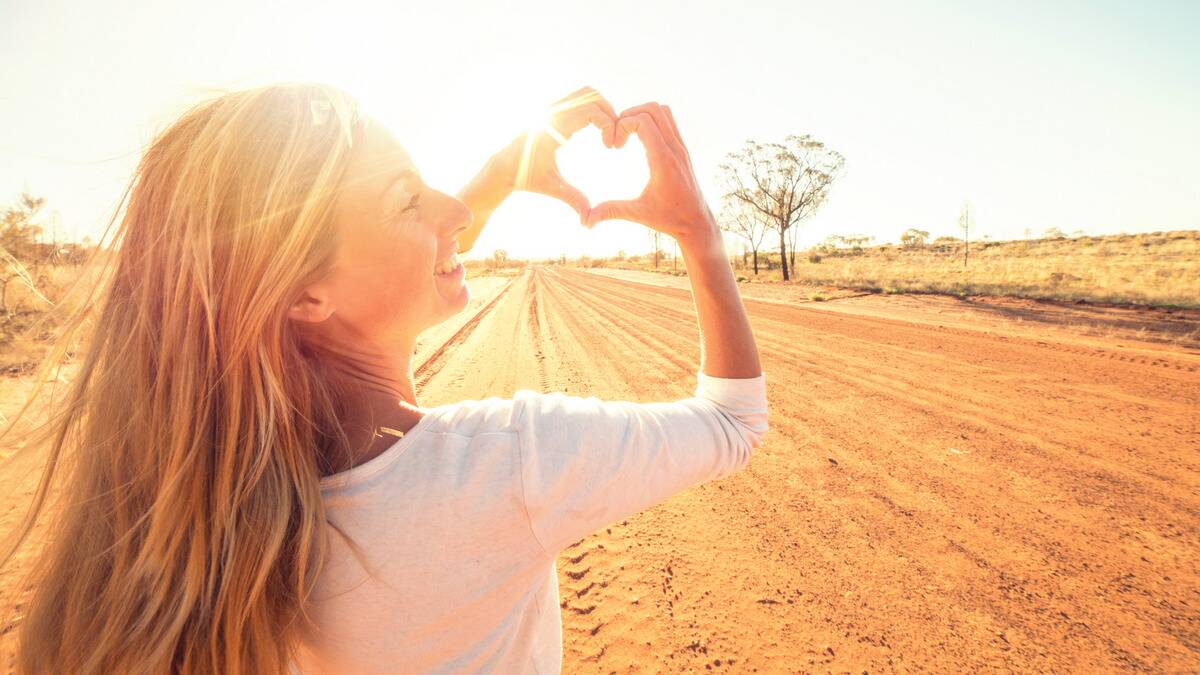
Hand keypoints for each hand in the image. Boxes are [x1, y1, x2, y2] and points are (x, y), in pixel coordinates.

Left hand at [497, 86, 618, 222]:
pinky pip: (579, 99)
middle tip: (614, 137)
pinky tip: (596, 131)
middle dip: (610, 113)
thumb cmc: (527, 178)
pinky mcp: (553, 108)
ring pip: (586, 92)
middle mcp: (552, 111)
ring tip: (607, 133)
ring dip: (602, 108)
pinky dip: (593, 109)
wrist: (505, 168)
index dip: (609, 125)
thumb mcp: (552, 188)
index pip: (591, 110)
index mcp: (553, 127)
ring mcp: (552, 107)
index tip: (611, 147)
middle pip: (592, 95)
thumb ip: (573, 200)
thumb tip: (588, 221)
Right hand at [584, 102, 717, 245]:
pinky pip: (669, 122)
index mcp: (663, 161)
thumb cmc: (669, 219)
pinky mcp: (683, 149)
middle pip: (654, 109)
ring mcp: (681, 147)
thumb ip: (611, 212)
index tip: (615, 145)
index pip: (643, 122)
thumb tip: (586, 221)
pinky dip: (652, 121)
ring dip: (642, 115)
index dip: (623, 125)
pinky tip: (640, 140)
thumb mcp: (638, 214)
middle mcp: (675, 149)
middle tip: (618, 134)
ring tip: (628, 134)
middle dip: (630, 115)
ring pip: (663, 111)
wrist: (697, 222)